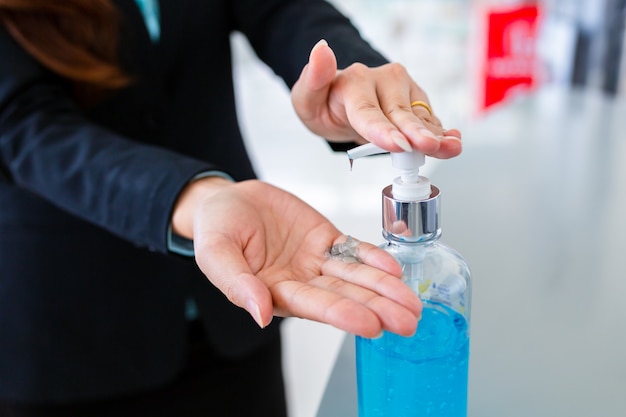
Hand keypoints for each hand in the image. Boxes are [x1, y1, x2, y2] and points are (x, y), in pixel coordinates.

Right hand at [173, 178, 421, 337]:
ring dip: (384, 289)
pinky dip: (373, 257)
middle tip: (407, 322)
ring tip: (412, 303)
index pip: (314, 305)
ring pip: (355, 277)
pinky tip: (393, 268)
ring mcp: (315, 260)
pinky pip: (353, 249)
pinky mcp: (325, 239)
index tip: (371, 324)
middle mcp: (300, 281)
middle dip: (377, 308)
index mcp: (274, 291)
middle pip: (344, 297)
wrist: (228, 200)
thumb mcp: (215, 253)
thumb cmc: (216, 228)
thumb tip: (259, 314)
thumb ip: (236, 283)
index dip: (342, 314)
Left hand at [291, 39, 461, 158]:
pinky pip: (430, 121)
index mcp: (354, 82)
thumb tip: (321, 49)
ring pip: (421, 118)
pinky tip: (453, 141)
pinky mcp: (417, 102)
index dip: (383, 130)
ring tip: (450, 148)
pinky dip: (442, 133)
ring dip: (436, 135)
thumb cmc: (324, 104)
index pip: (368, 110)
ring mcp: (404, 91)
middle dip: (416, 132)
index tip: (398, 144)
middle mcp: (383, 81)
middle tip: (429, 146)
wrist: (339, 102)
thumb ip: (313, 78)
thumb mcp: (306, 97)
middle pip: (400, 113)